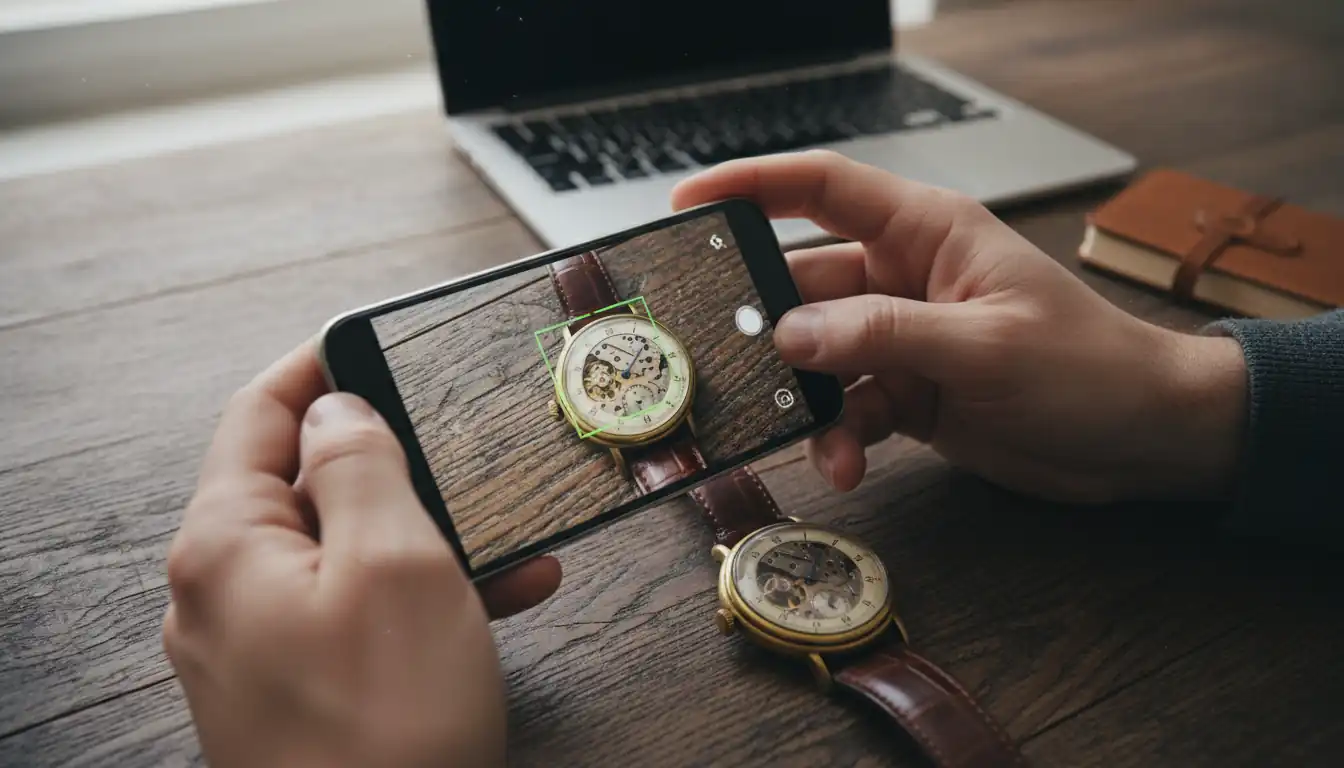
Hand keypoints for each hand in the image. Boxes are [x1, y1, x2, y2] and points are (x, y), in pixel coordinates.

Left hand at [163, 340, 560, 767]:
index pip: (257, 417)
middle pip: (303, 486)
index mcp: (225, 547)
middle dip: (392, 461)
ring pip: (346, 554)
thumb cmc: (387, 730)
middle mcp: (225, 595)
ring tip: (509, 529)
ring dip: (427, 532)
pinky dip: (423, 594)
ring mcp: (260, 650)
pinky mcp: (302, 693)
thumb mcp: (395, 563)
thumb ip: (361, 466)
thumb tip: (337, 410)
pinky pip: (360, 615)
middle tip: (458, 442)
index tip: (367, 338)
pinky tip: (505, 594)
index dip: (316, 367)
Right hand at [672, 151, 1246, 503]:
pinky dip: (836, 436)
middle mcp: (901, 278)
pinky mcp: (905, 393)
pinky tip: (844, 463)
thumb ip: (883, 335)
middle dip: (762, 323)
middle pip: (801, 284)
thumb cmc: (1089, 366)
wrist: (1143, 439)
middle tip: (719, 356)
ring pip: (816, 356)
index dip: (750, 187)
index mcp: (924, 233)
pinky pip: (844, 407)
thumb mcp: (985, 345)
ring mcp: (899, 338)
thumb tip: (791, 336)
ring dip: (803, 397)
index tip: (688, 201)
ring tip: (807, 434)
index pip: (821, 189)